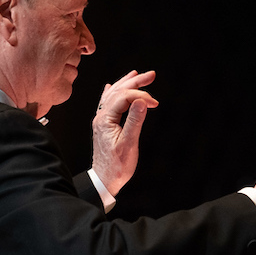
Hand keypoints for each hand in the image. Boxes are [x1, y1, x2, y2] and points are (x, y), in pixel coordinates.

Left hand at [91, 70, 158, 195]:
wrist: (104, 179)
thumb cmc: (117, 166)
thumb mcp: (128, 144)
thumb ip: (134, 121)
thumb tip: (142, 101)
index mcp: (105, 120)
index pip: (123, 97)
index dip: (140, 96)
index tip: (155, 103)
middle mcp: (101, 117)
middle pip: (117, 91)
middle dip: (135, 81)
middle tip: (151, 74)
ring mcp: (101, 120)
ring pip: (113, 95)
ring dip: (125, 84)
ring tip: (136, 75)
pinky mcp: (104, 125)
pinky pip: (107, 103)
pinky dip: (113, 93)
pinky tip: (111, 86)